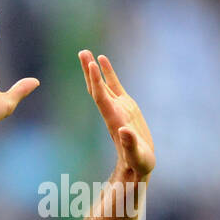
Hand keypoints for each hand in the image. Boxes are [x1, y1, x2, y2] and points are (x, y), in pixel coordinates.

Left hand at [79, 50, 154, 178]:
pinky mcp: (126, 107)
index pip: (101, 97)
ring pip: (103, 84)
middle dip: (89, 71)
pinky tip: (102, 60)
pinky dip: (108, 73)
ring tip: (86, 52)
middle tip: (82, 52)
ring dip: (94, 69)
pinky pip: (115, 86)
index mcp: (114, 120)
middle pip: (96, 88)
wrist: (137, 167)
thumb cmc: (138, 164)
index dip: (96, 81)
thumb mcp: (136, 156)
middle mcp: (112, 111)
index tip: (91, 64)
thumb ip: (130, 144)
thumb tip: (124, 130)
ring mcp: (118, 108)